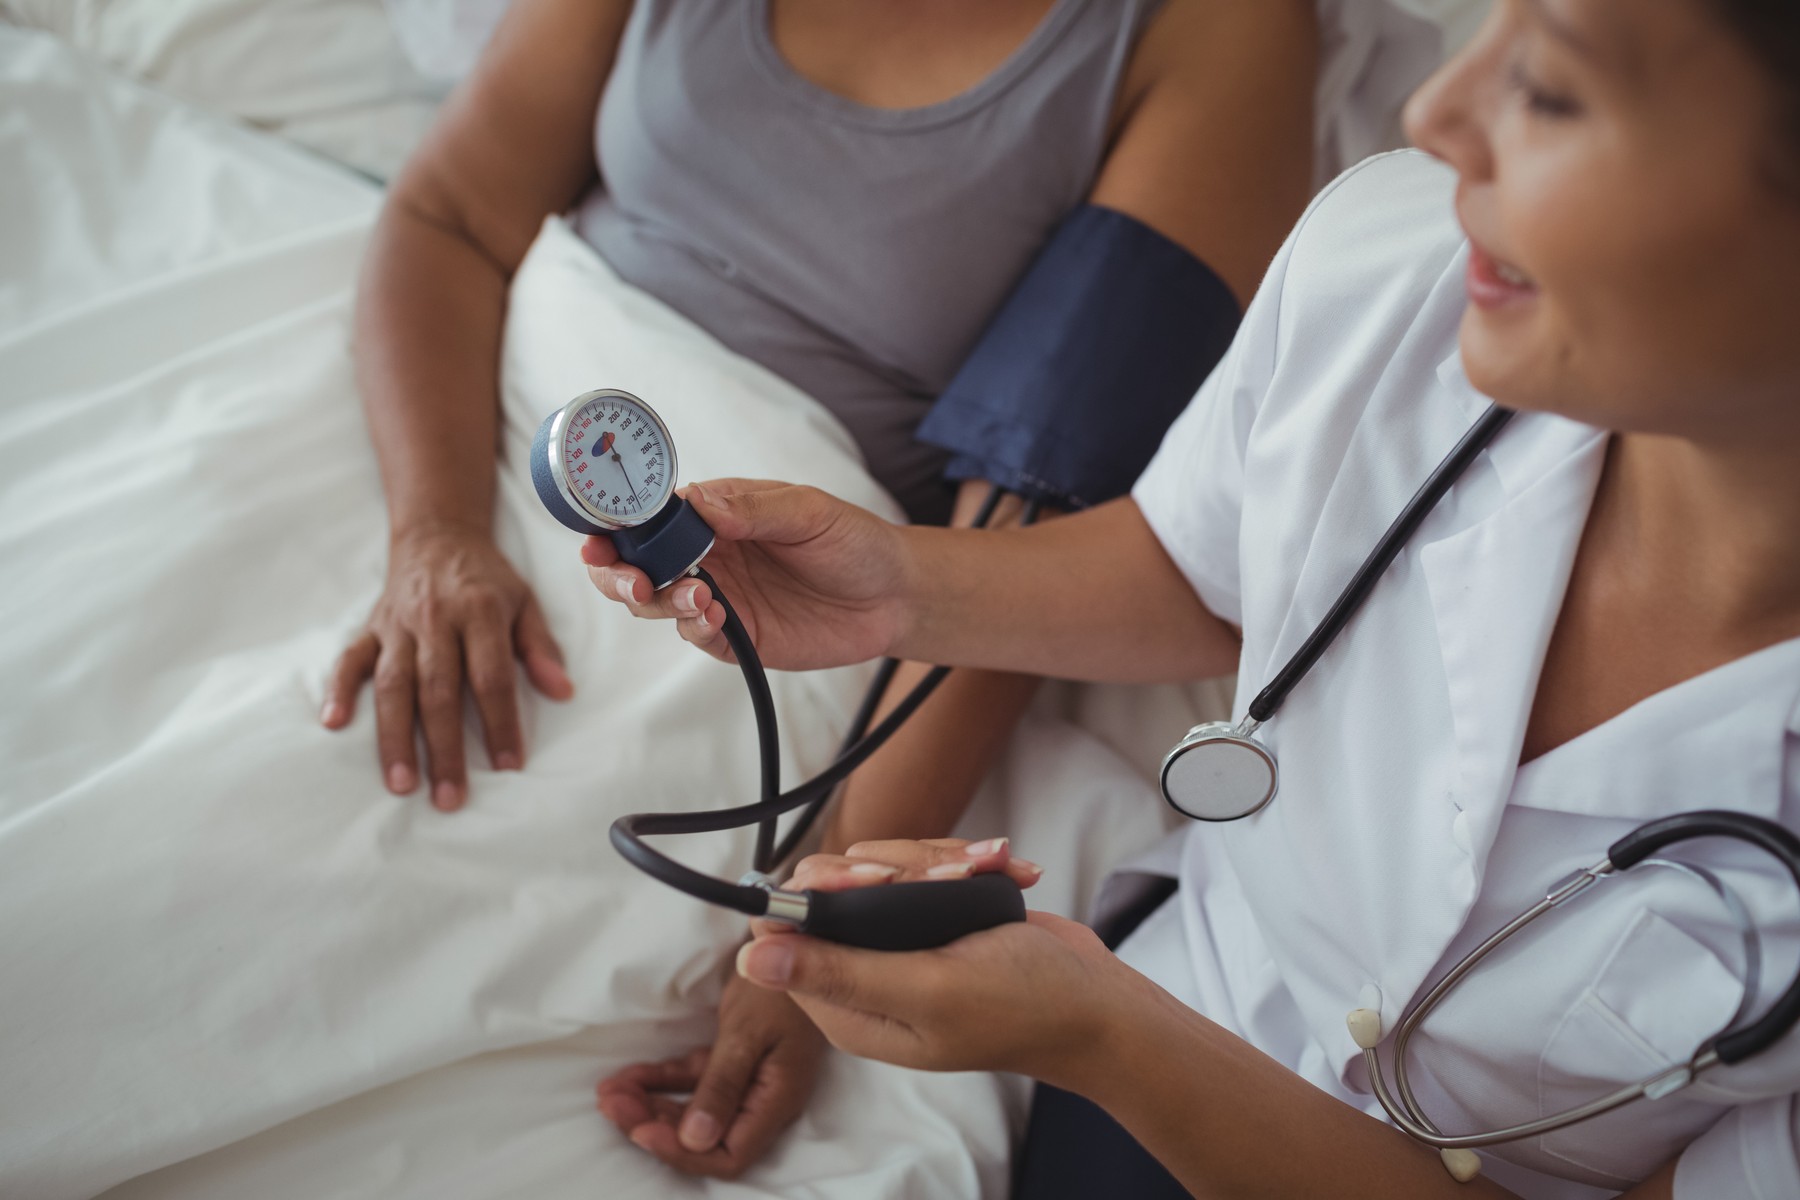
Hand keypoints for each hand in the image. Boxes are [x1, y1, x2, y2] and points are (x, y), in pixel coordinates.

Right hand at [323, 523, 572, 808]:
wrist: (438, 535)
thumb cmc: (487, 578)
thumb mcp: (525, 601)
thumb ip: (540, 647)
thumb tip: (563, 691)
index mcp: (480, 612)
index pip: (490, 677)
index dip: (500, 722)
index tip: (508, 765)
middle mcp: (436, 620)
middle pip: (438, 691)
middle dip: (443, 749)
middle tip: (450, 798)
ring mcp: (398, 626)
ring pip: (394, 685)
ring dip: (395, 737)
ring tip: (400, 783)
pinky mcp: (371, 628)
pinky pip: (350, 660)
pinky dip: (339, 690)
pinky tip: (334, 723)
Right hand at [580, 480, 910, 670]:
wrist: (894, 596)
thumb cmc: (852, 541)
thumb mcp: (808, 512)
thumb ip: (753, 510)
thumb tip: (697, 502)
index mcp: (714, 513)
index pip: (650, 515)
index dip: (619, 524)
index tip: (606, 535)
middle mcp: (706, 554)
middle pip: (635, 563)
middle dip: (616, 571)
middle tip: (632, 580)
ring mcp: (718, 596)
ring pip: (655, 602)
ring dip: (659, 601)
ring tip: (697, 597)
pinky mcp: (736, 636)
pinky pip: (695, 635)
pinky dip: (693, 628)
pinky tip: (714, 617)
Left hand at [596, 971, 826, 1178]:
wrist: (795, 943)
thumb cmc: (780, 987)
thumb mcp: (748, 1032)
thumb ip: (723, 1085)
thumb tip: (695, 1141)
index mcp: (775, 1101)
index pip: (729, 1155)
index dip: (682, 1152)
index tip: (640, 1130)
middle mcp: (761, 1100)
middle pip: (703, 1136)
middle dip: (652, 1124)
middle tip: (611, 1104)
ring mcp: (747, 1081)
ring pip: (692, 1109)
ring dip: (650, 1104)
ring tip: (609, 1091)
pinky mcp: (732, 1060)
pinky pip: (691, 1081)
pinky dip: (659, 1080)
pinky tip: (628, 1076)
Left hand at [736, 838, 1130, 1089]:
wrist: (1099, 1001)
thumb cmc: (1025, 1005)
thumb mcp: (927, 990)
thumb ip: (840, 972)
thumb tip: (750, 960)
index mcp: (849, 1008)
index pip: (788, 932)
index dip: (826, 892)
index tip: (878, 881)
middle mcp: (867, 974)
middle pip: (837, 883)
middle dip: (899, 866)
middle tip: (952, 878)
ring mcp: (903, 943)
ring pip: (886, 862)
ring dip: (942, 859)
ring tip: (987, 874)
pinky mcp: (937, 917)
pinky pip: (928, 862)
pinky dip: (969, 860)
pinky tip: (1005, 871)